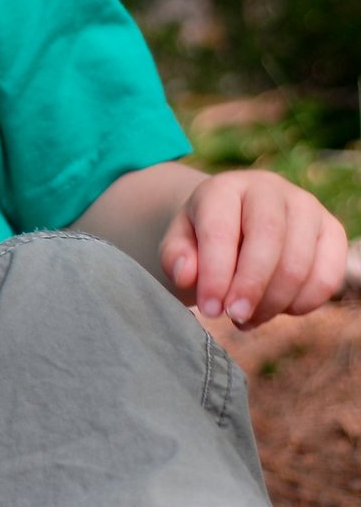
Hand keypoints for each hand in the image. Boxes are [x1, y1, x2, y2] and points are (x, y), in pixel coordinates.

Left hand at [160, 169, 347, 327]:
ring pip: (300, 262)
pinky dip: (303, 303)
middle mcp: (270, 189)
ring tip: (248, 318)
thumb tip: (186, 275)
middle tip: (234, 317)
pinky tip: (277, 309)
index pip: (221, 229)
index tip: (210, 309)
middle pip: (269, 239)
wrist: (235, 225)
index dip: (216, 274)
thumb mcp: (179, 244)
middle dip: (251, 287)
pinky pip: (327, 277)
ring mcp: (306, 207)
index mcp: (224, 188)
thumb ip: (175, 257)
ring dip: (274, 302)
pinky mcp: (332, 231)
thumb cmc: (203, 239)